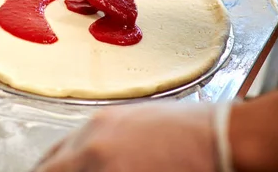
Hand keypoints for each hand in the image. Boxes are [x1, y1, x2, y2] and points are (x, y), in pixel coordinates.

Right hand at [33, 103, 216, 171]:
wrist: (228, 137)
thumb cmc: (196, 170)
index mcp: (98, 160)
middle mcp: (93, 136)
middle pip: (49, 163)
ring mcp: (105, 119)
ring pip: (64, 146)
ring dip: (59, 165)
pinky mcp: (119, 112)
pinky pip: (83, 133)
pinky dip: (78, 150)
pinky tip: (90, 161)